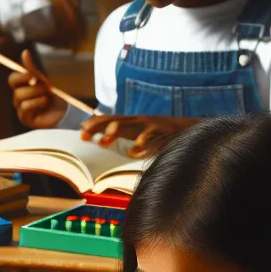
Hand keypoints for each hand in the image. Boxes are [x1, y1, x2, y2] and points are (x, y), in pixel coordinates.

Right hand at [8, 50, 64, 128]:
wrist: (64, 110)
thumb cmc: (52, 94)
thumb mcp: (43, 79)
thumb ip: (32, 68)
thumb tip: (25, 52)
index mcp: (21, 87)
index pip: (12, 79)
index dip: (20, 76)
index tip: (32, 75)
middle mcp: (18, 97)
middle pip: (17, 89)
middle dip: (35, 87)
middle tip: (47, 88)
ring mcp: (20, 108)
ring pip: (21, 98)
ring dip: (38, 95)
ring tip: (47, 98)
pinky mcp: (24, 118)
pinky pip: (24, 107)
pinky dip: (37, 104)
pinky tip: (44, 105)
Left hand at [79, 114, 194, 156]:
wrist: (189, 129)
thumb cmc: (159, 136)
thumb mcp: (138, 134)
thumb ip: (122, 137)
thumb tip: (101, 143)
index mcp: (130, 122)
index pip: (108, 120)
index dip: (93, 125)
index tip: (81, 135)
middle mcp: (137, 121)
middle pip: (114, 120)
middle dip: (98, 127)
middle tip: (86, 136)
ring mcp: (149, 124)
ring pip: (129, 124)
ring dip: (115, 131)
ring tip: (104, 140)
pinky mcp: (162, 130)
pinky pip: (149, 136)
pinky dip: (140, 144)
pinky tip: (133, 151)